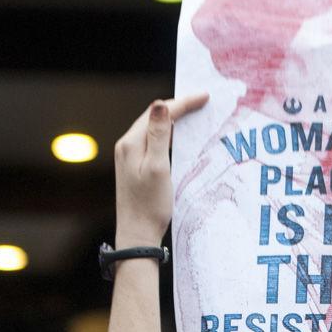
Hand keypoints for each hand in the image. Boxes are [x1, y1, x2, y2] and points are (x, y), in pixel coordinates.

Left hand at [115, 93, 208, 248]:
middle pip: (154, 116)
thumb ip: (159, 136)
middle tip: (202, 102)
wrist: (137, 234)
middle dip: (178, 107)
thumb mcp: (158, 168)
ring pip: (153, 128)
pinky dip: (167, 135)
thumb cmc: (150, 206)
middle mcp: (126, 145)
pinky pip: (151, 141)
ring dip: (172, 120)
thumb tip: (161, 105)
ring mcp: (128, 156)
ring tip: (194, 114)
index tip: (204, 98)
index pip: (158, 112)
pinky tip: (178, 137)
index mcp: (131, 143)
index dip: (182, 103)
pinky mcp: (133, 166)